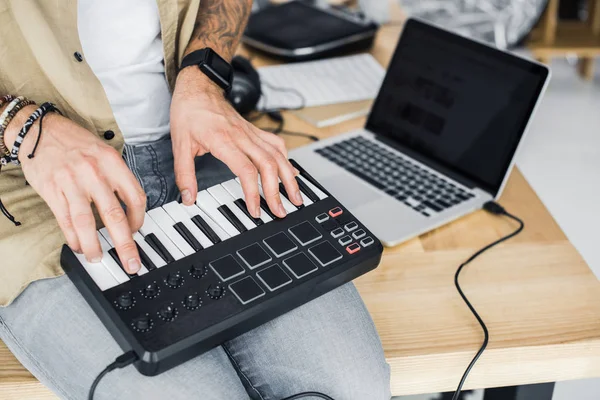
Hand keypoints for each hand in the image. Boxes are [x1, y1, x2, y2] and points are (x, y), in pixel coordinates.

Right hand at [6, 111, 145, 272]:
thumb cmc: (75, 142)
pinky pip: (66, 220)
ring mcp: (72, 183)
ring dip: (94, 246)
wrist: (39, 129)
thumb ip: (117, 177)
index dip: (138, 219)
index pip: (135, 197)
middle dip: (125, 244)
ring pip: (87, 223)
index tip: (136, 230)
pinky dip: (73, 237)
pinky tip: (79, 246)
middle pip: (114, 216)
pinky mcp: (52, 191)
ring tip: (98, 258)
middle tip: (131, 262)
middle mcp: (94, 173)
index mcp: (112, 162)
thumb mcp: (104, 152)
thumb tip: (130, 208)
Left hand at [170, 68, 302, 218]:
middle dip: (277, 191)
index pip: (246, 170)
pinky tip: (291, 172)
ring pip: (278, 155)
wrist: (198, 86)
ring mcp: (251, 132)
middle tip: (280, 211)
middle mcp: (242, 136)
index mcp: (224, 140)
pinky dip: (287, 160)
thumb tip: (189, 198)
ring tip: (295, 196)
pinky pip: (277, 144)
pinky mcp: (255, 130)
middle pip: (269, 165)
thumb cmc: (189, 112)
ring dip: (289, 178)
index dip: (253, 193)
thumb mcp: (179, 145)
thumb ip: (184, 174)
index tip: (255, 210)